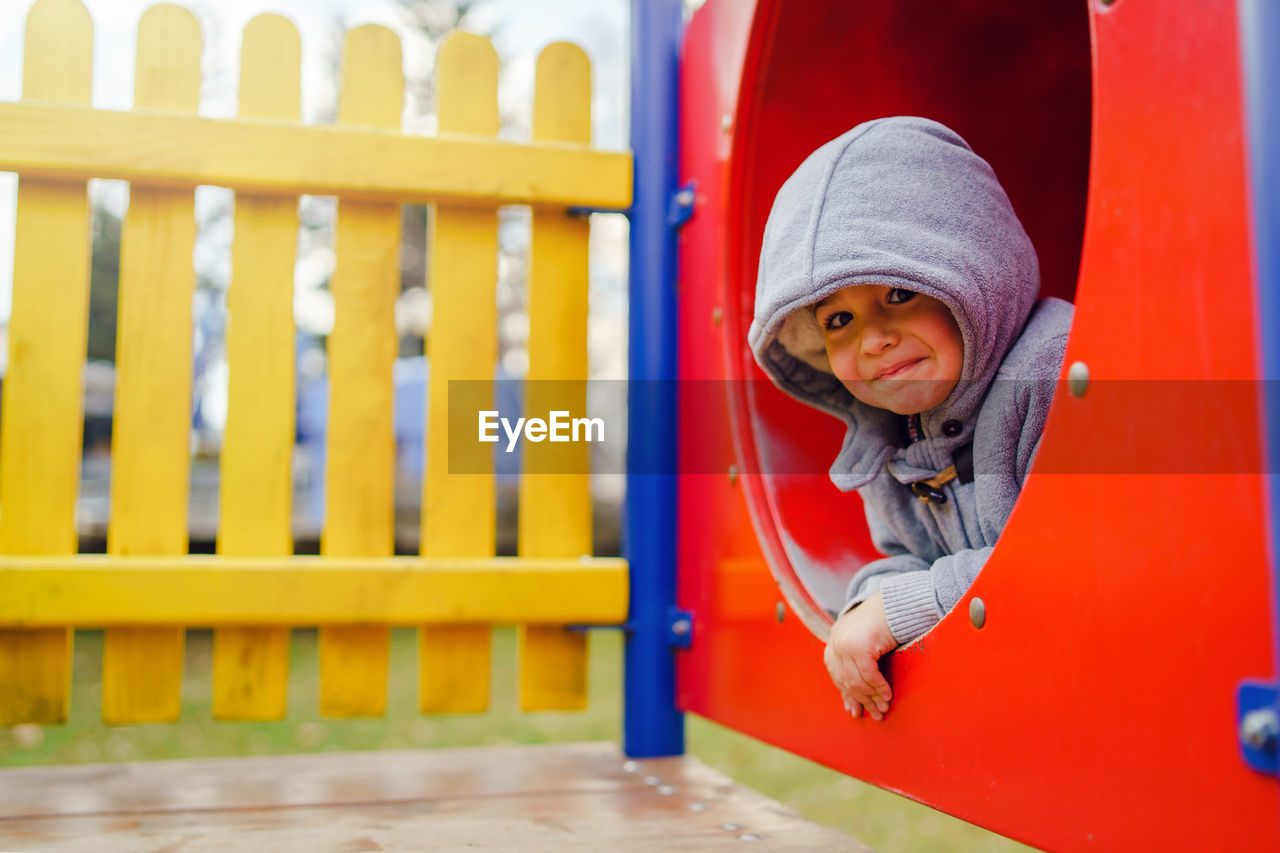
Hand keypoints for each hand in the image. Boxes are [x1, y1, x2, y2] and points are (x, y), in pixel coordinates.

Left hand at [825, 591, 898, 720]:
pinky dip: (879, 687)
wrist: (895, 602)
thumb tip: (853, 700)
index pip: (837, 674)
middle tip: (876, 714)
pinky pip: (869, 675)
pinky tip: (887, 695)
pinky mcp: (860, 645)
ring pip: (857, 680)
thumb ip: (856, 664)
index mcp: (834, 641)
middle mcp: (836, 642)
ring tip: (883, 708)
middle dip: (862, 700)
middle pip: (846, 680)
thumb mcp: (865, 644)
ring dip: (872, 698)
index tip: (856, 711)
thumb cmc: (883, 623)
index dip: (847, 695)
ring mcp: (846, 643)